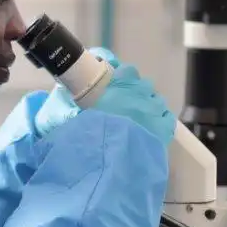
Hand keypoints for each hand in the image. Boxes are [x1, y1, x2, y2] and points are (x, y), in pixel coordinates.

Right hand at [34, 48, 176, 146]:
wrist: (111, 156)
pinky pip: (166, 118)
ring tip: (136, 122)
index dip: (120, 77)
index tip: (113, 85)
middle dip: (135, 93)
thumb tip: (59, 98)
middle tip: (122, 107)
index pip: (126, 70)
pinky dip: (159, 121)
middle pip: (142, 85)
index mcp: (122, 81)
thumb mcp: (73, 114)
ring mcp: (155, 107)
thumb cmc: (91, 131)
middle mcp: (141, 90)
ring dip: (147, 107)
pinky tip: (149, 130)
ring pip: (155, 101)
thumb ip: (69, 103)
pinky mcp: (165, 126)